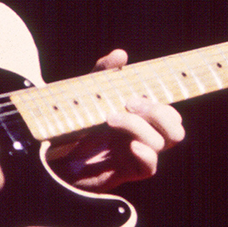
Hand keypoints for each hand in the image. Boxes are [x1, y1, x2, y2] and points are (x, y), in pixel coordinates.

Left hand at [51, 50, 185, 191]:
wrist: (52, 153)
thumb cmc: (73, 123)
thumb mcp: (87, 93)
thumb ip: (103, 73)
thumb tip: (121, 54)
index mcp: (139, 120)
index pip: (170, 114)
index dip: (166, 102)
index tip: (144, 89)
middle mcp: (142, 137)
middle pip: (175, 129)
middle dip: (157, 111)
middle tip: (128, 102)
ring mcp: (136, 155)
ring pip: (161, 142)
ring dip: (138, 125)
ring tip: (110, 118)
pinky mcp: (126, 171)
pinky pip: (150, 166)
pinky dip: (146, 154)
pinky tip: (131, 145)